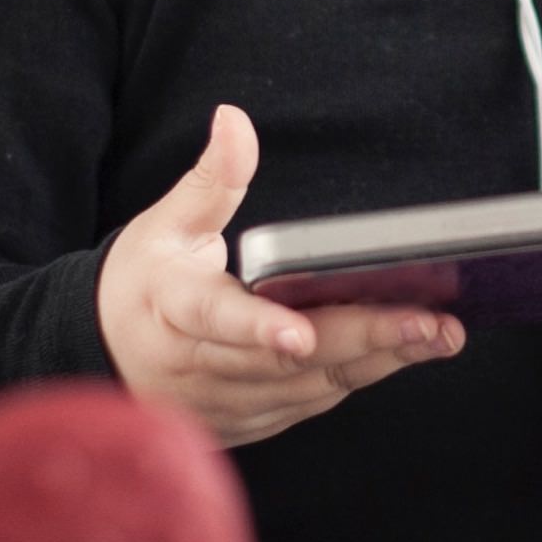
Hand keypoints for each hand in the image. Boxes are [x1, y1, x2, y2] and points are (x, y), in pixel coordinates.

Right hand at [94, 103, 464, 447]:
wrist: (105, 353)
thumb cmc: (145, 281)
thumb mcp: (167, 223)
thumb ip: (212, 178)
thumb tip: (234, 119)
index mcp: (173, 309)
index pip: (217, 320)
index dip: (259, 328)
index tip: (299, 332)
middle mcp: (198, 366)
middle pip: (286, 361)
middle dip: (360, 341)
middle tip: (426, 323)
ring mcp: (225, 403)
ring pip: (308, 388)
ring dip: (376, 362)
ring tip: (436, 336)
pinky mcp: (250, 422)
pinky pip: (311, 403)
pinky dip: (359, 377)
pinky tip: (405, 352)